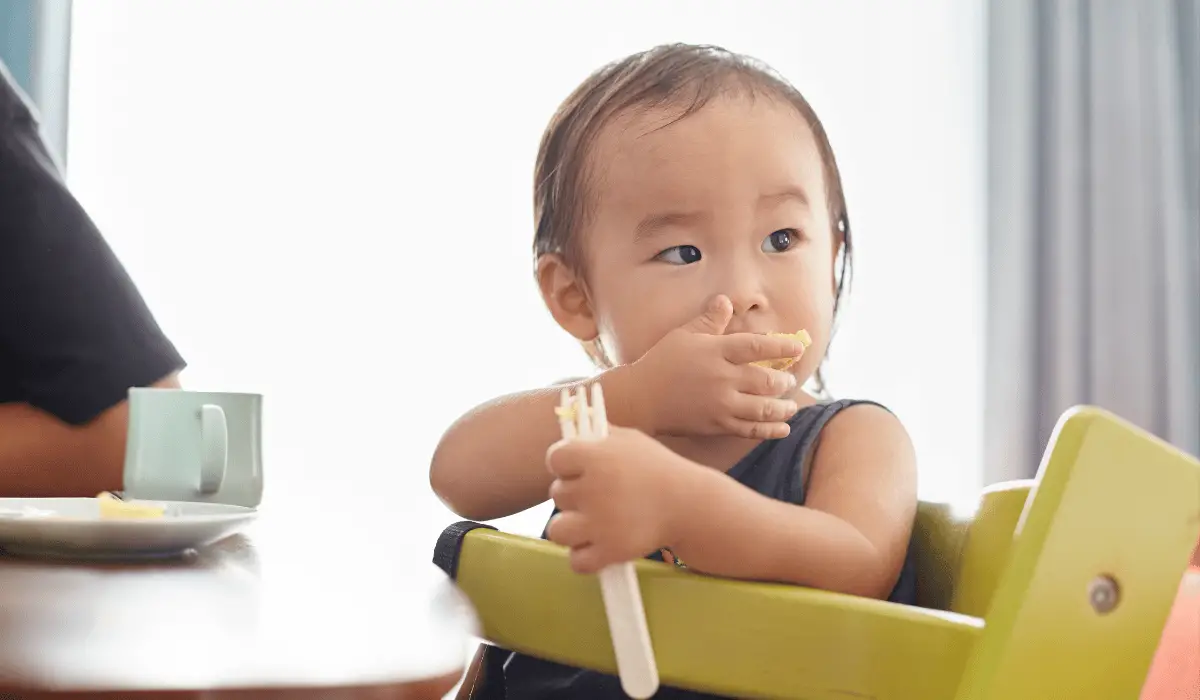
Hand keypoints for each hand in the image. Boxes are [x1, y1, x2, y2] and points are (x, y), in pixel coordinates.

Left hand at [544, 425, 689, 573]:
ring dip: (572, 529)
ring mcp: (600, 523)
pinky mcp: (610, 551)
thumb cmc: (657, 468)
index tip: (579, 470)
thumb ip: (599, 433)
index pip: (555, 458)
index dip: (565, 465)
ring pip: (557, 531)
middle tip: (600, 497)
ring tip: (592, 525)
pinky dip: (585, 558)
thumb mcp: (630, 440)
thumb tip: (572, 421)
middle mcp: (594, 488)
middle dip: (575, 496)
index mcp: (596, 457)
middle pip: (557, 494)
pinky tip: (598, 547)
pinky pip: (576, 561)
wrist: (690, 505)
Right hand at [615, 295, 807, 439]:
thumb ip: (710, 320)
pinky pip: (751, 429)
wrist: (640, 398)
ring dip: (783, 407)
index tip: (799, 348)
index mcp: (716, 351)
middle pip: (766, 380)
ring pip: (764, 408)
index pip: (758, 347)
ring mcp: (721, 404)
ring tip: (790, 406)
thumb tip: (726, 300)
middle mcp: (722, 378)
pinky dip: (770, 430)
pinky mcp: (717, 425)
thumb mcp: (684, 335)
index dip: (782, 347)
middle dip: (783, 381)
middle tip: (788, 380)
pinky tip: (783, 428)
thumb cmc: (662, 362)